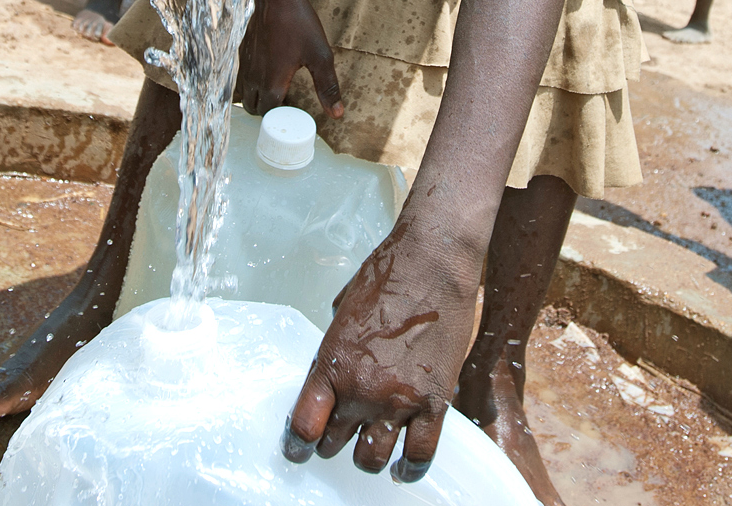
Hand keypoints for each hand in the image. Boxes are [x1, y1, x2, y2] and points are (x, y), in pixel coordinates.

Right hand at [236, 0, 342, 116]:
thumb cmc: (298, 23)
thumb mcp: (320, 55)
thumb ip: (327, 87)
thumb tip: (336, 113)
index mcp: (271, 83)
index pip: (268, 115)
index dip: (281, 118)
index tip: (294, 112)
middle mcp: (253, 77)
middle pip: (253, 108)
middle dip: (267, 111)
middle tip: (285, 102)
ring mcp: (244, 65)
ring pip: (243, 93)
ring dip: (256, 96)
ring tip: (275, 88)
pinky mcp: (240, 52)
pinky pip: (240, 76)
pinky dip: (249, 82)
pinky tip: (266, 70)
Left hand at [284, 217, 483, 480]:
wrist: (432, 262)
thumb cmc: (386, 276)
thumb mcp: (344, 312)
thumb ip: (337, 349)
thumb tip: (337, 371)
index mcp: (331, 364)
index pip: (303, 426)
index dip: (297, 445)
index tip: (297, 450)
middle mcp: (361, 390)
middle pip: (334, 443)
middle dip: (330, 444)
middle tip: (335, 439)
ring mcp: (399, 400)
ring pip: (372, 457)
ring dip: (366, 458)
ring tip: (368, 452)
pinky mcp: (434, 402)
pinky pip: (420, 454)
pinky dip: (409, 468)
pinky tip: (402, 469)